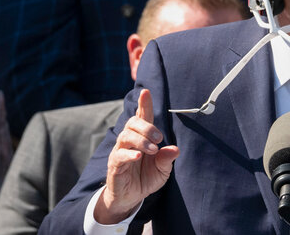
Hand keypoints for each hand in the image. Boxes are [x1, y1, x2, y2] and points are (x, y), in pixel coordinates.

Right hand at [95, 88, 179, 223]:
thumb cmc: (146, 178)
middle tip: (159, 139)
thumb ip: (167, 158)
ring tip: (152, 150)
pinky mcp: (114, 164)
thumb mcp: (162, 169)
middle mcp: (129, 141)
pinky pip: (119, 155)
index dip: (144, 104)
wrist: (131, 197)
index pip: (142, 116)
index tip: (146, 92)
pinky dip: (129, 154)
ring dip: (141, 140)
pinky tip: (138, 156)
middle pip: (133, 122)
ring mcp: (120, 151)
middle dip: (147, 127)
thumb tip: (175, 149)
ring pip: (125, 136)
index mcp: (142, 137)